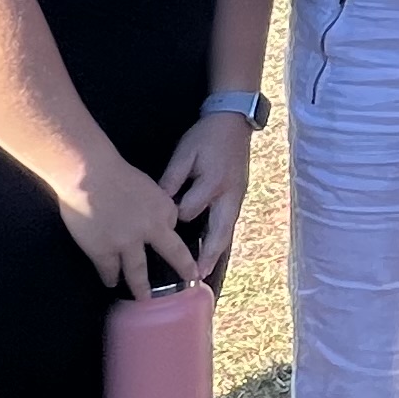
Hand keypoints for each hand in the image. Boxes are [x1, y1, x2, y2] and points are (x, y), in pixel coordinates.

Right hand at [44, 143, 206, 293]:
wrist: (88, 175)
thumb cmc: (114, 172)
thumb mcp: (147, 184)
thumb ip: (152, 203)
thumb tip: (153, 217)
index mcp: (163, 208)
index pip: (172, 225)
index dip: (168, 233)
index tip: (172, 245)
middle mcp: (151, 230)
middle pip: (173, 254)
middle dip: (184, 269)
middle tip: (190, 280)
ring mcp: (127, 244)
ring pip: (137, 272)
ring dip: (141, 287)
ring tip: (144, 297)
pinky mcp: (103, 252)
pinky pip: (109, 271)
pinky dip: (110, 278)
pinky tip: (111, 283)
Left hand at [154, 112, 251, 272]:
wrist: (234, 122)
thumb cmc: (206, 137)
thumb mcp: (185, 152)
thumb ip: (172, 178)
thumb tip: (159, 203)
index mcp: (213, 182)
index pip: (191, 210)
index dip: (175, 217)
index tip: (161, 223)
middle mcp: (228, 195)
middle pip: (219, 231)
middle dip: (208, 254)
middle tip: (197, 275)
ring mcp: (237, 198)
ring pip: (227, 230)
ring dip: (216, 251)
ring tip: (204, 270)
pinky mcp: (239, 197)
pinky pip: (229, 223)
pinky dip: (220, 239)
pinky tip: (212, 249)